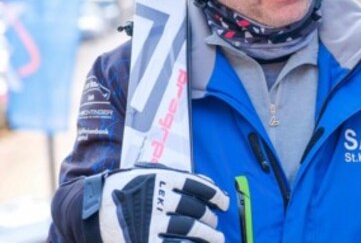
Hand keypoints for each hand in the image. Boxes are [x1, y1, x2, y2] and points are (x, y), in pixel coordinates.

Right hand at [98, 163, 228, 242]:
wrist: (89, 210)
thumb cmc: (125, 190)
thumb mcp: (148, 174)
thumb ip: (177, 177)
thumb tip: (211, 185)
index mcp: (160, 179)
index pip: (198, 186)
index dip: (216, 195)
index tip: (223, 203)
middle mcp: (157, 199)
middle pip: (196, 210)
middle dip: (210, 218)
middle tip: (214, 222)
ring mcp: (151, 223)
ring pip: (191, 229)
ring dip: (208, 235)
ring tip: (216, 238)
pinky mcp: (146, 242)